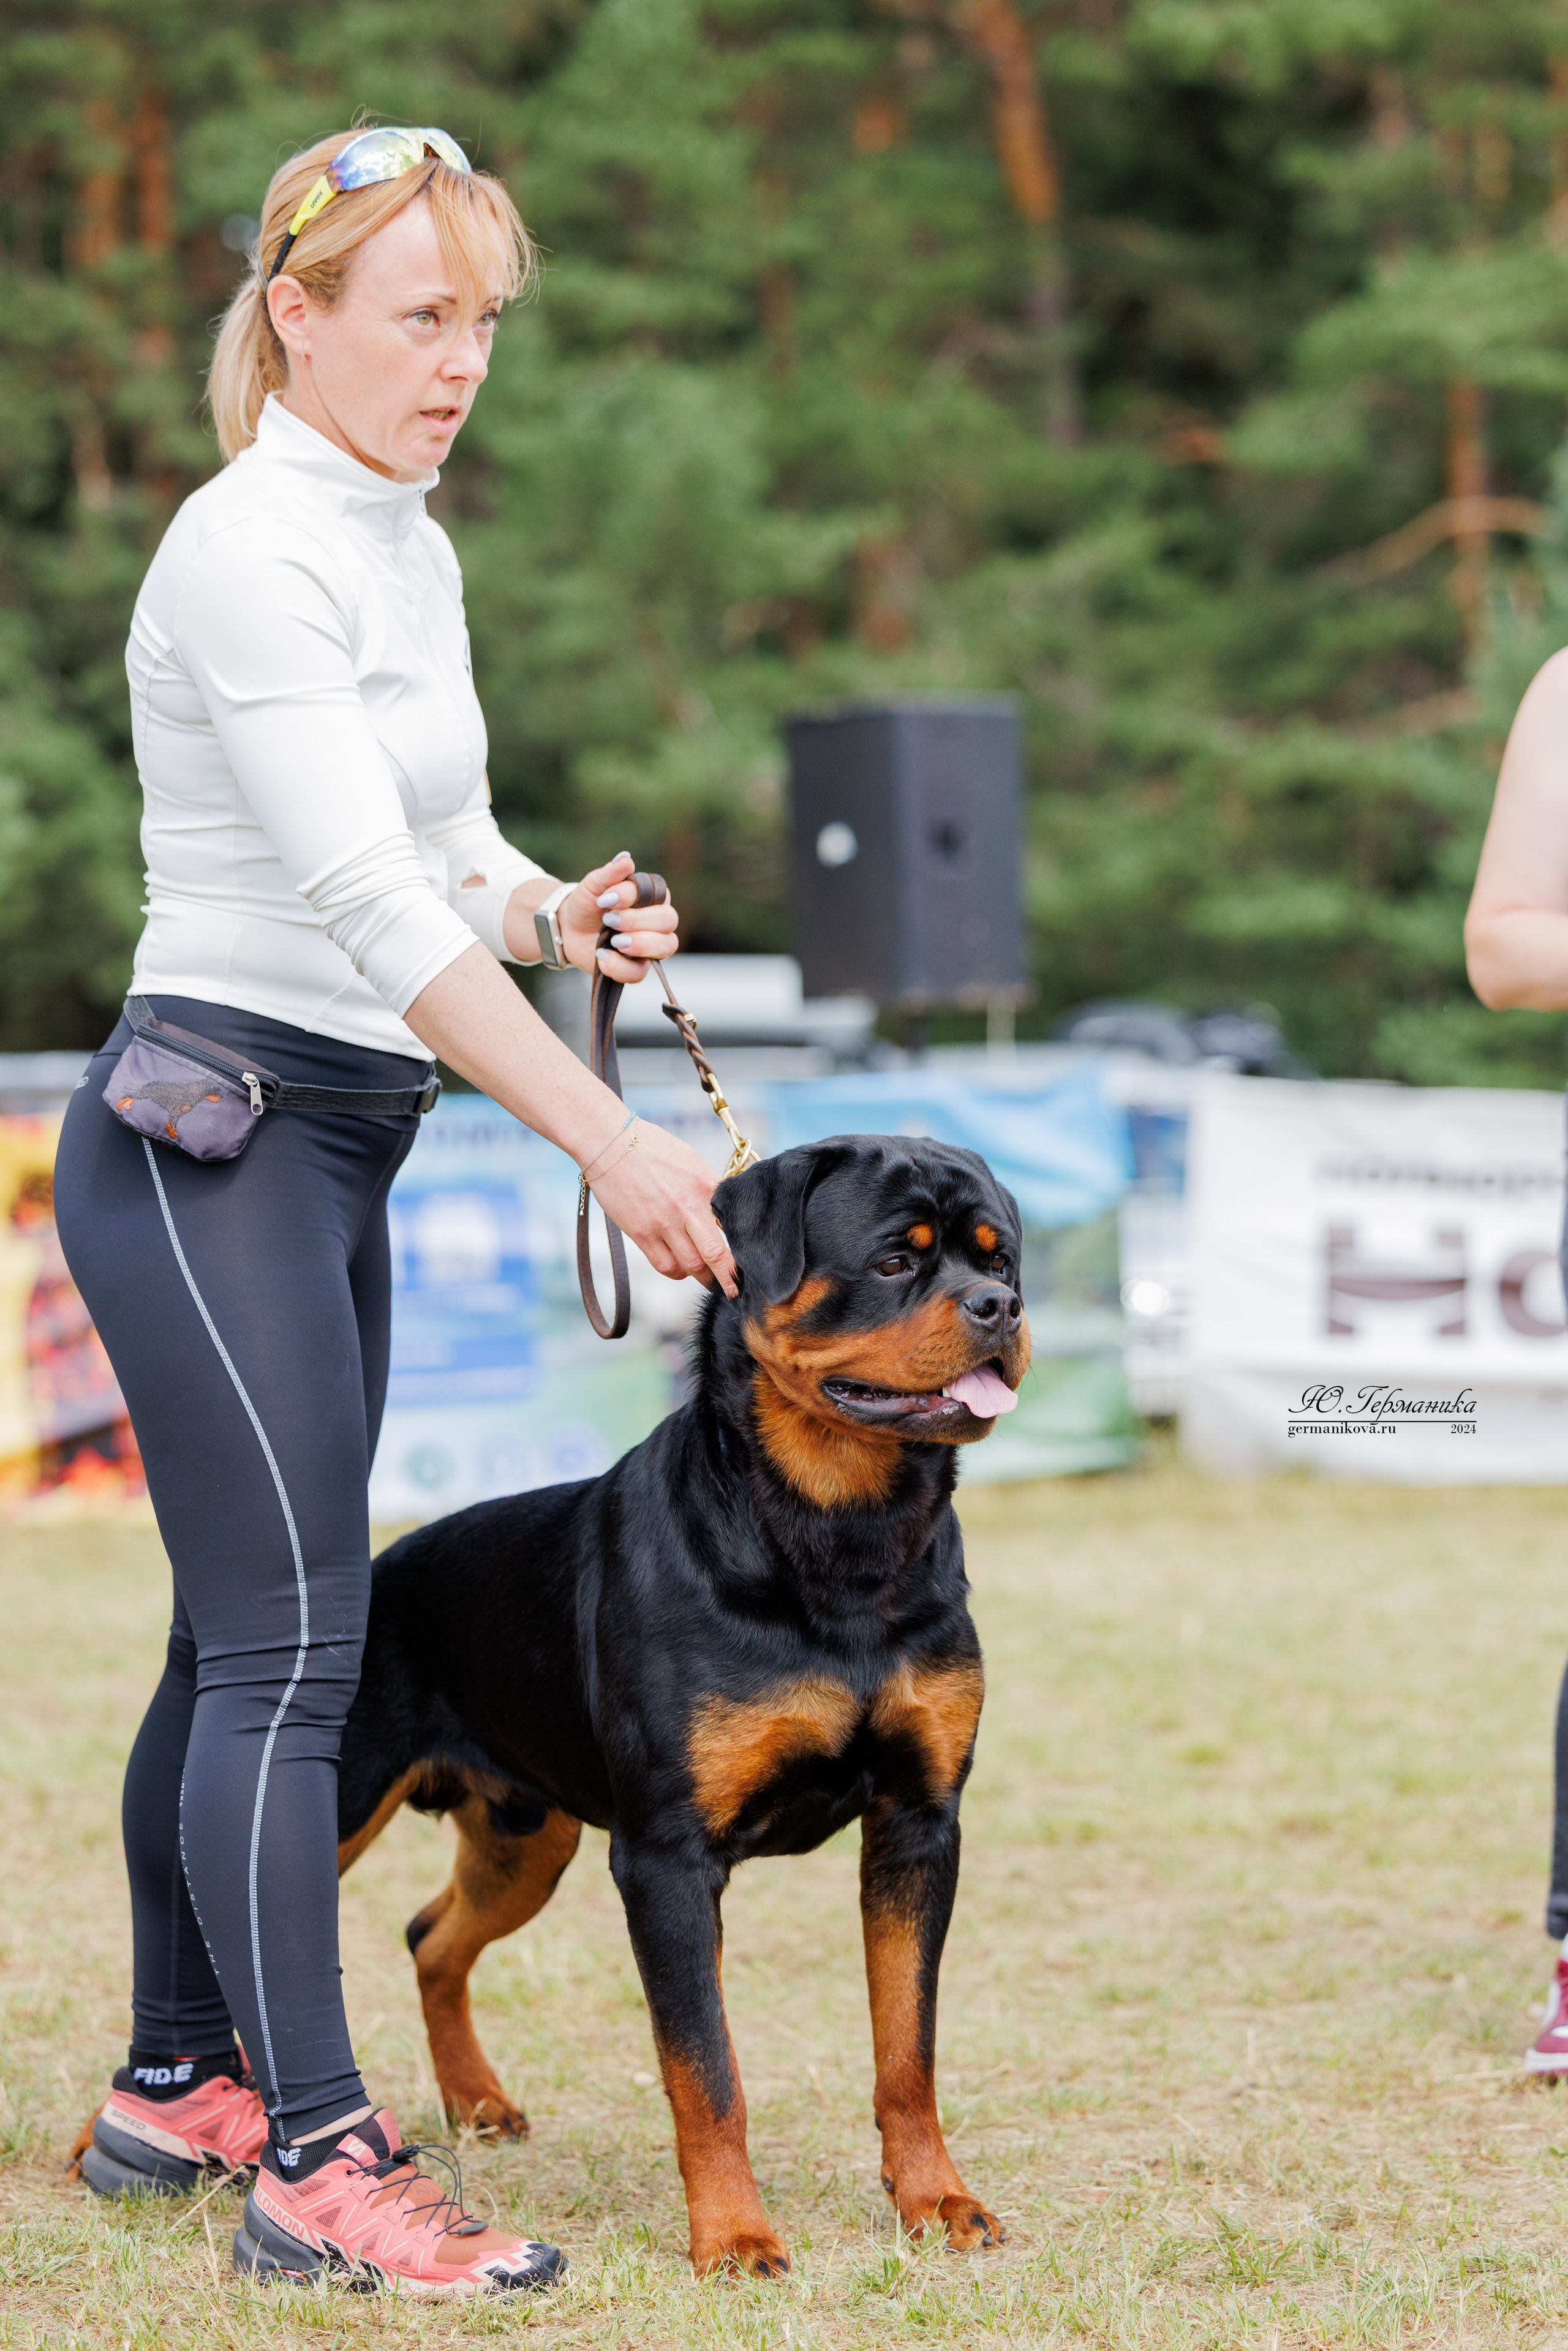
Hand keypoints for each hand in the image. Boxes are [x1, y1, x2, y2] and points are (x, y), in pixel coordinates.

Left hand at [560, 851, 679, 986]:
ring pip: (665, 947)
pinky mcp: (635, 967)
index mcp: (651, 897)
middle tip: (609, 920)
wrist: (566, 928)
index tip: (606, 898)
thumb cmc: (586, 903)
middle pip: (669, 921)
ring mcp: (649, 947)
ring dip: (639, 943)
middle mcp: (656, 922)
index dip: (634, 897)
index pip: (660, 895)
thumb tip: (626, 859)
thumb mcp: (593, 884)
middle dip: (638, 921)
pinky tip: (602, 955)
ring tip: (613, 940)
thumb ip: (610, 873)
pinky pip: (640, 973)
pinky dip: (620, 966)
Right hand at [589, 1116, 737, 1293]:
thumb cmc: (651, 1147)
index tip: (751, 1260)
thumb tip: (723, 1209)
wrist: (609, 1143)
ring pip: (692, 1266)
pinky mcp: (641, 1233)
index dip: (745, 1247)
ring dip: (703, 1276)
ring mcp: (663, 1223)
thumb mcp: (690, 1160)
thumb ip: (709, 1187)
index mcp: (705, 1185)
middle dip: (730, 1278)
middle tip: (736, 1288)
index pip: (735, 1224)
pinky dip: (677, 1272)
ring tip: (708, 1277)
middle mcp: (687, 1207)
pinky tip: (681, 1268)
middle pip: (717, 1255)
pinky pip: (666, 1266)